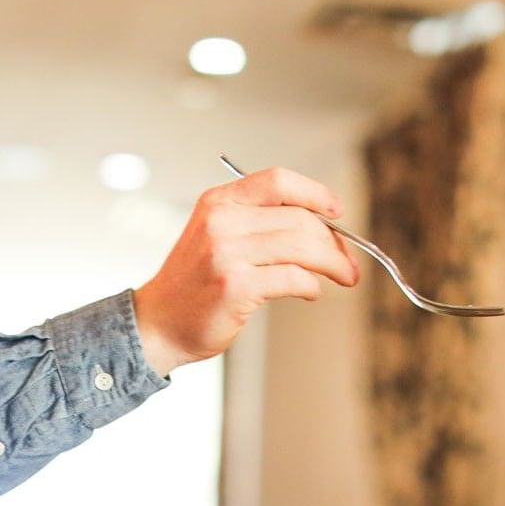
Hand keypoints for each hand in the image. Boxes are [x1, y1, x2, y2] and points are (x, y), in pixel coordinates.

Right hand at [132, 167, 360, 374]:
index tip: (336, 211)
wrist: (157, 324)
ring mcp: (227, 253)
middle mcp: (222, 222)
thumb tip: (319, 226)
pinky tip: (311, 291)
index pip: (278, 181)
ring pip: (302, 246)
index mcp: (219, 202)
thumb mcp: (216, 237)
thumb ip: (257, 224)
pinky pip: (293, 278)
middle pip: (299, 218)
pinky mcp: (236, 286)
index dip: (315, 193)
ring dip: (333, 263)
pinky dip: (311, 286)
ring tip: (344, 276)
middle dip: (333, 241)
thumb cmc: (193, 286)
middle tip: (347, 261)